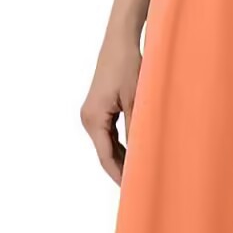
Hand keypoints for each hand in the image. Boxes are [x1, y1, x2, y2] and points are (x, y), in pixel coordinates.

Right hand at [81, 36, 141, 183]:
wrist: (119, 42)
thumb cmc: (128, 67)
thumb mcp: (137, 101)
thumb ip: (138, 129)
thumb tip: (143, 156)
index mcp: (93, 119)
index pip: (106, 157)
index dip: (120, 176)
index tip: (135, 190)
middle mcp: (88, 119)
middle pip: (106, 154)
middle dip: (123, 170)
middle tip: (142, 187)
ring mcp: (92, 115)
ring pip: (108, 146)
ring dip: (124, 159)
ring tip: (142, 175)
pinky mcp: (99, 110)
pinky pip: (110, 135)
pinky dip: (122, 146)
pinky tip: (137, 156)